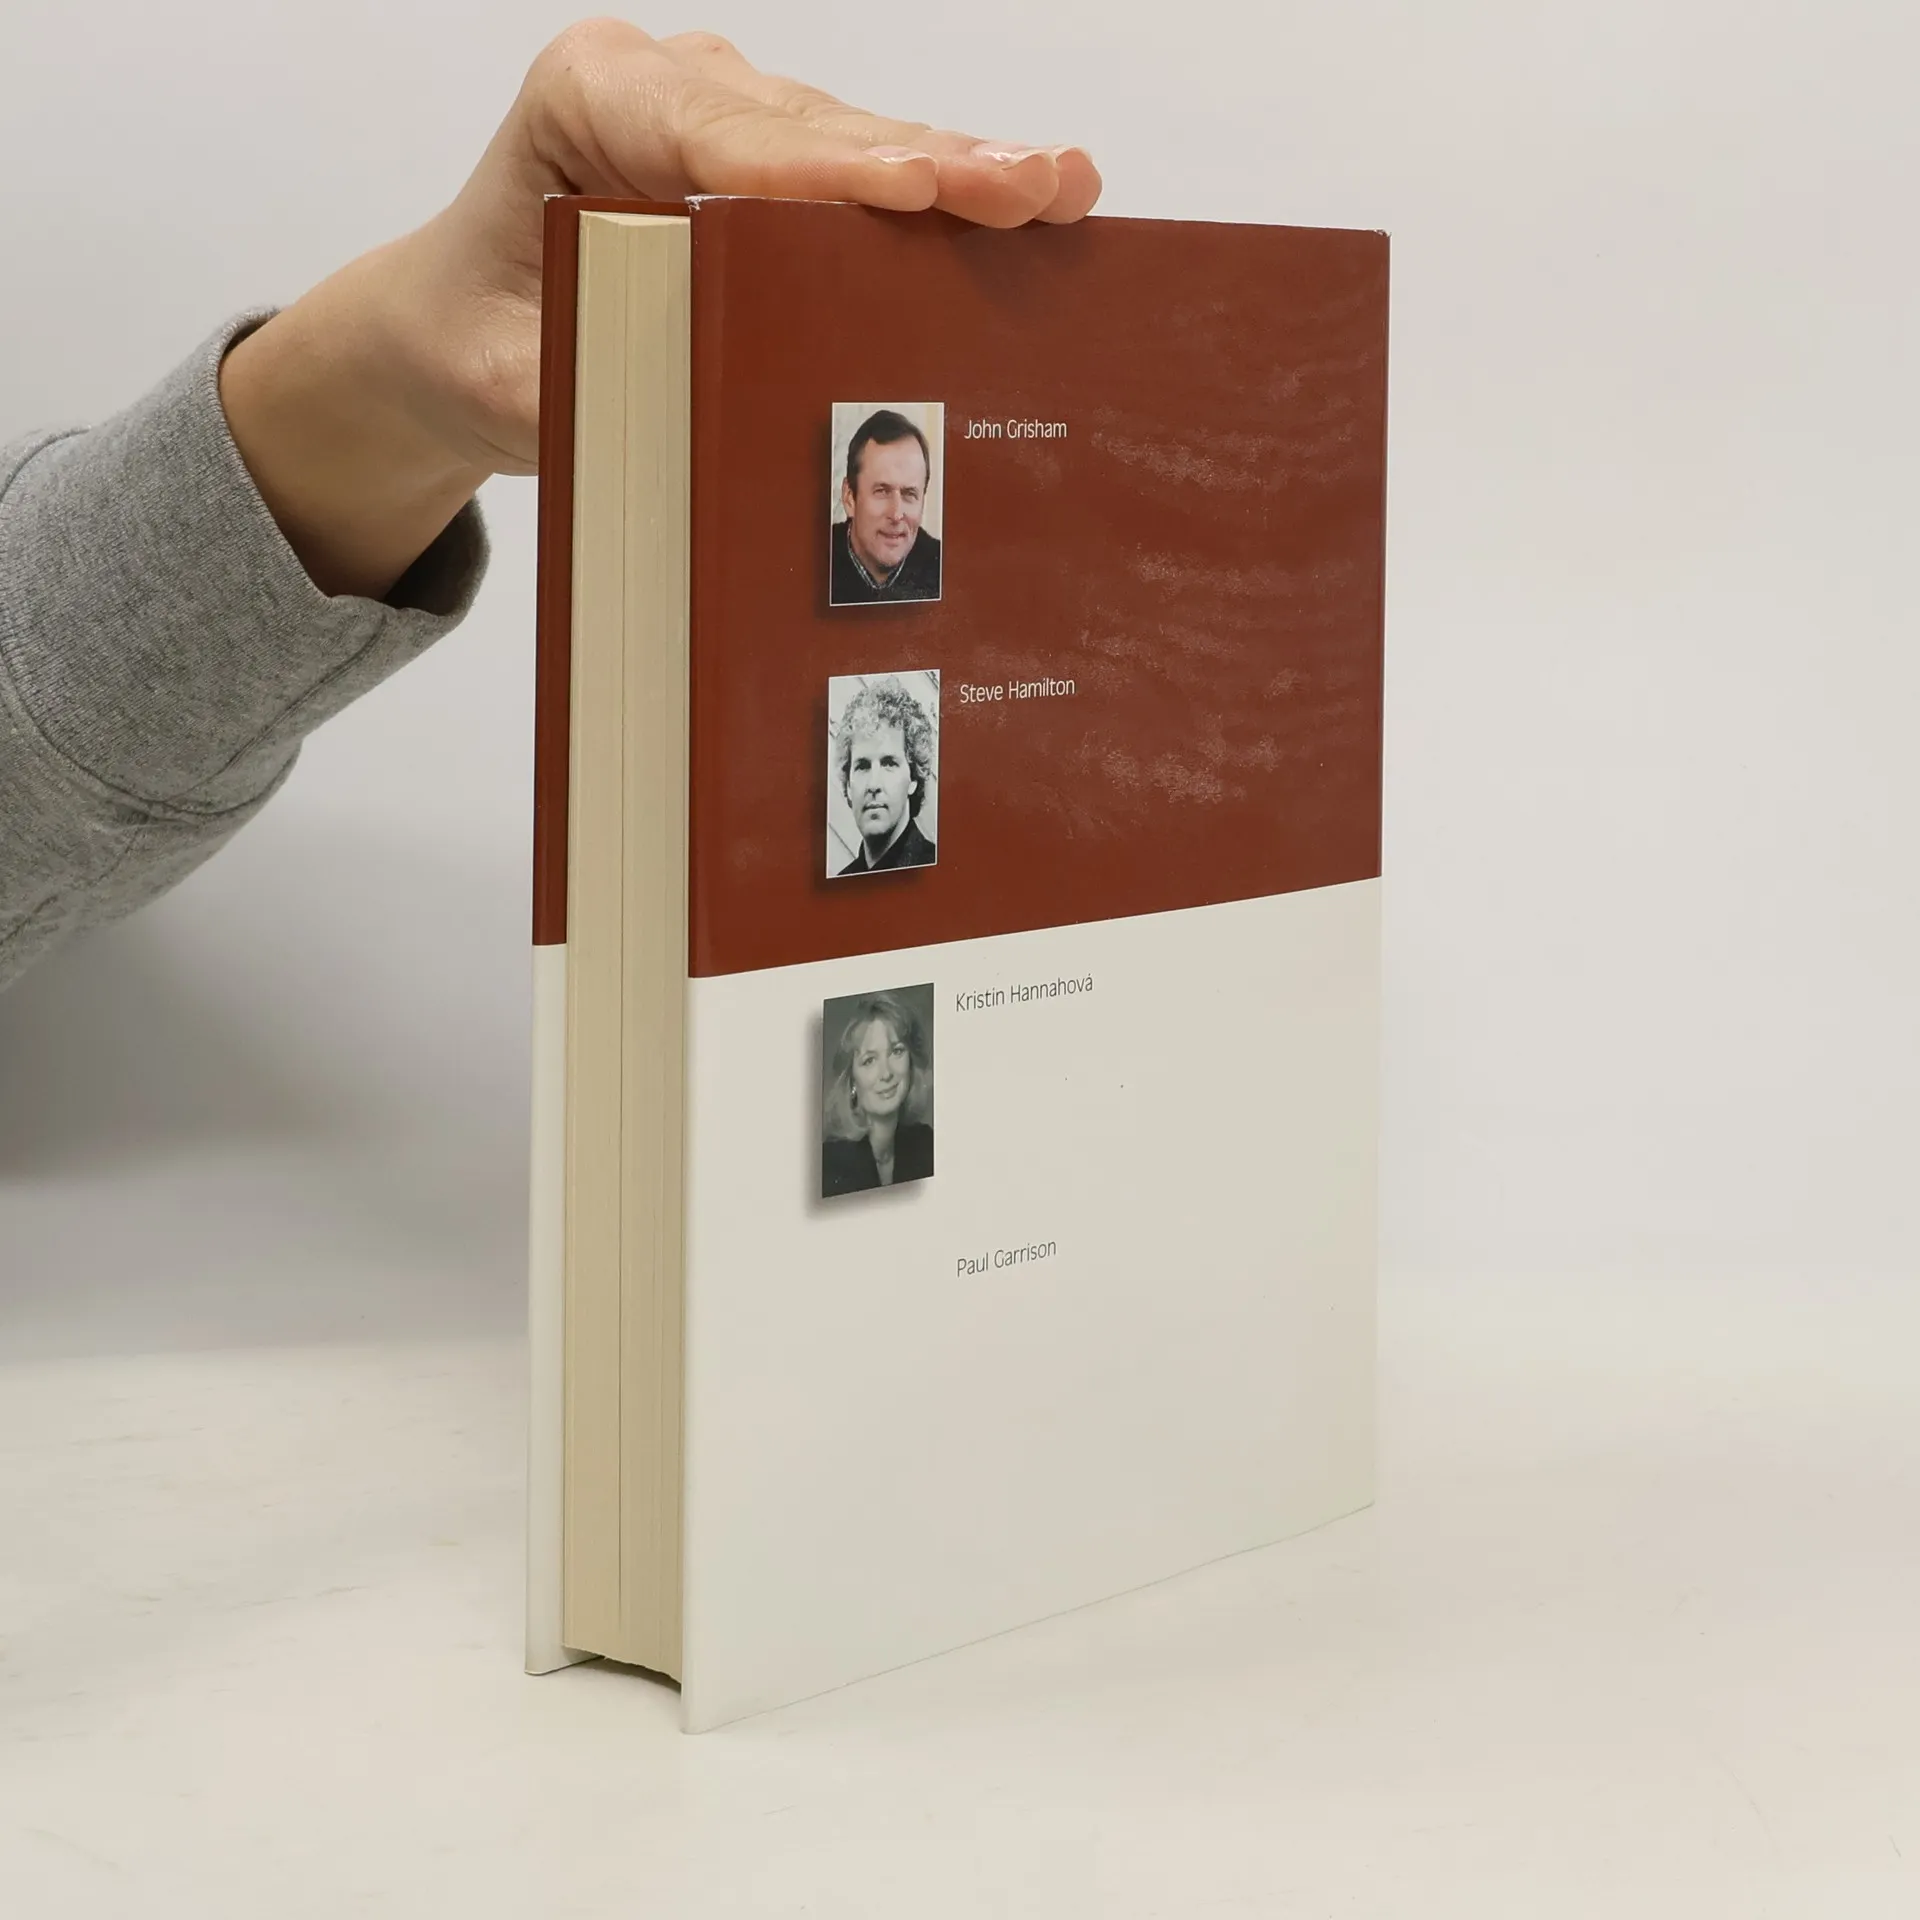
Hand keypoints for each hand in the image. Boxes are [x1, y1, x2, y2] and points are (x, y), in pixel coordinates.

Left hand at [219, 21, 1101, 600]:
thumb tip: (706, 405)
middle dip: (929, 159)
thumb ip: (594, 380)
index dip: (823, 170)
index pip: (719, 137)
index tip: (912, 188)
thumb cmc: (481, 346)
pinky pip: (864, 168)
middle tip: (1034, 186)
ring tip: (1062, 187)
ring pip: (856, 138)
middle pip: (813, 127)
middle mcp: (664, 87)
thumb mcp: (511, 384)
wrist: (459, 330)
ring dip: (963, 167)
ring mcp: (726, 114)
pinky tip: (1031, 195)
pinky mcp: (769, 156)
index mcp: (587, 102)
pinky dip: (946, 188)